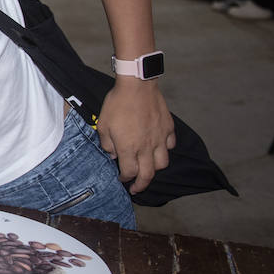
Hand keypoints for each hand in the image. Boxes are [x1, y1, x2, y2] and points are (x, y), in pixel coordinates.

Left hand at [96, 79, 174, 193]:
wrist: (137, 85)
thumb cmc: (117, 104)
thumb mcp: (103, 124)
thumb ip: (107, 143)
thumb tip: (113, 155)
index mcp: (128, 147)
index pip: (130, 172)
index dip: (125, 179)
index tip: (122, 179)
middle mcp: (146, 147)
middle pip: (148, 174)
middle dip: (142, 185)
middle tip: (137, 189)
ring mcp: (159, 138)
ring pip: (162, 163)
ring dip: (154, 169)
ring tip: (148, 169)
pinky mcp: (168, 128)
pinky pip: (170, 146)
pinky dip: (165, 150)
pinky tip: (159, 148)